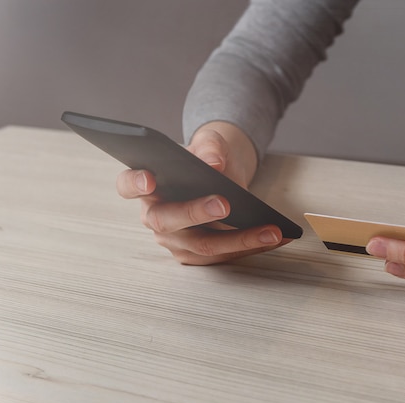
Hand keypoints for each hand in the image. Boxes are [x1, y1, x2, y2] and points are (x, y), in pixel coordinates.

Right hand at [116, 121, 288, 264]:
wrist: (223, 176)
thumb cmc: (208, 159)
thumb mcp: (211, 144)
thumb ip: (209, 147)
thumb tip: (213, 162)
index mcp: (147, 184)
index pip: (128, 184)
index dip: (135, 183)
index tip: (150, 178)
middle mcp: (154, 215)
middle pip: (166, 220)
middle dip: (195, 213)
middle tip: (224, 203)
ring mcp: (174, 239)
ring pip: (201, 246)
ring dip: (239, 240)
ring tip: (271, 231)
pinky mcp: (196, 254)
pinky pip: (222, 256)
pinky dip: (251, 247)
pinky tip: (276, 238)